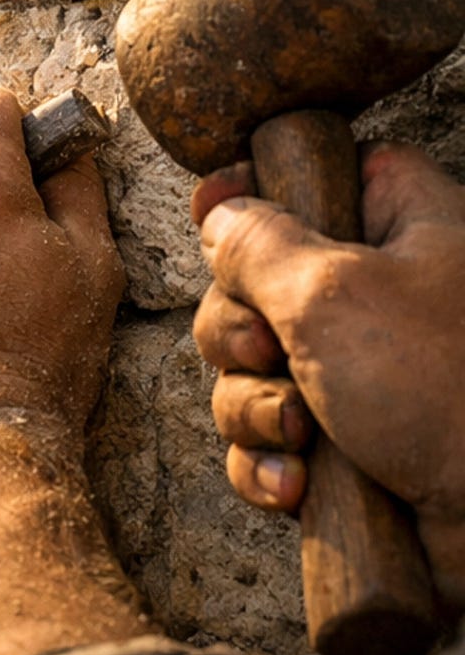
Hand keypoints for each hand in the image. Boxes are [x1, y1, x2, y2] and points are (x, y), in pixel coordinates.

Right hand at [192, 142, 464, 610]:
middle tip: (268, 353)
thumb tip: (220, 214)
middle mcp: (379, 291)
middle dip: (238, 332)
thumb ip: (257, 244)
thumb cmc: (446, 392)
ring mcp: (362, 372)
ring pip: (252, 369)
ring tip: (296, 432)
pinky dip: (268, 462)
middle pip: (253, 281)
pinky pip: (269, 440)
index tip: (213, 215)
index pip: (310, 172)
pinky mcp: (350, 444)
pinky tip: (296, 483)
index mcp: (399, 222)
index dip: (250, 190)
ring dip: (252, 407)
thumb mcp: (331, 295)